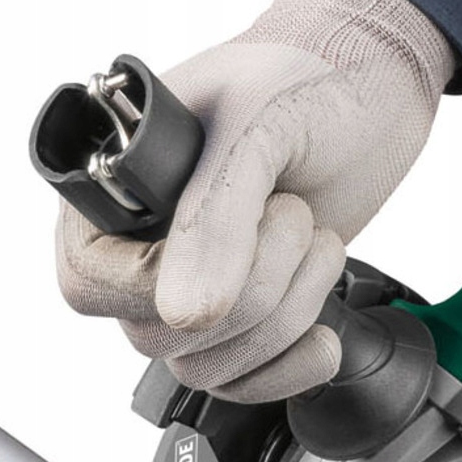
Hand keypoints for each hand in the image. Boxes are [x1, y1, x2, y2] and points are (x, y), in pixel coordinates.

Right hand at [55, 0, 456, 401]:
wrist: (371, 89)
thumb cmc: (305, 79)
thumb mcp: (258, 127)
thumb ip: (216, 216)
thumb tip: (186, 316)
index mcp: (112, 189)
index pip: (89, 282)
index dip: (164, 280)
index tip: (241, 232)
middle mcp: (139, 248)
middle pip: (157, 334)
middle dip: (253, 284)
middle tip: (293, 211)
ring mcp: (193, 285)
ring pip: (206, 365)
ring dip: (285, 312)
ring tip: (317, 238)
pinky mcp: (247, 314)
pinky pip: (242, 382)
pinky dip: (291, 367)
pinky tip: (324, 333)